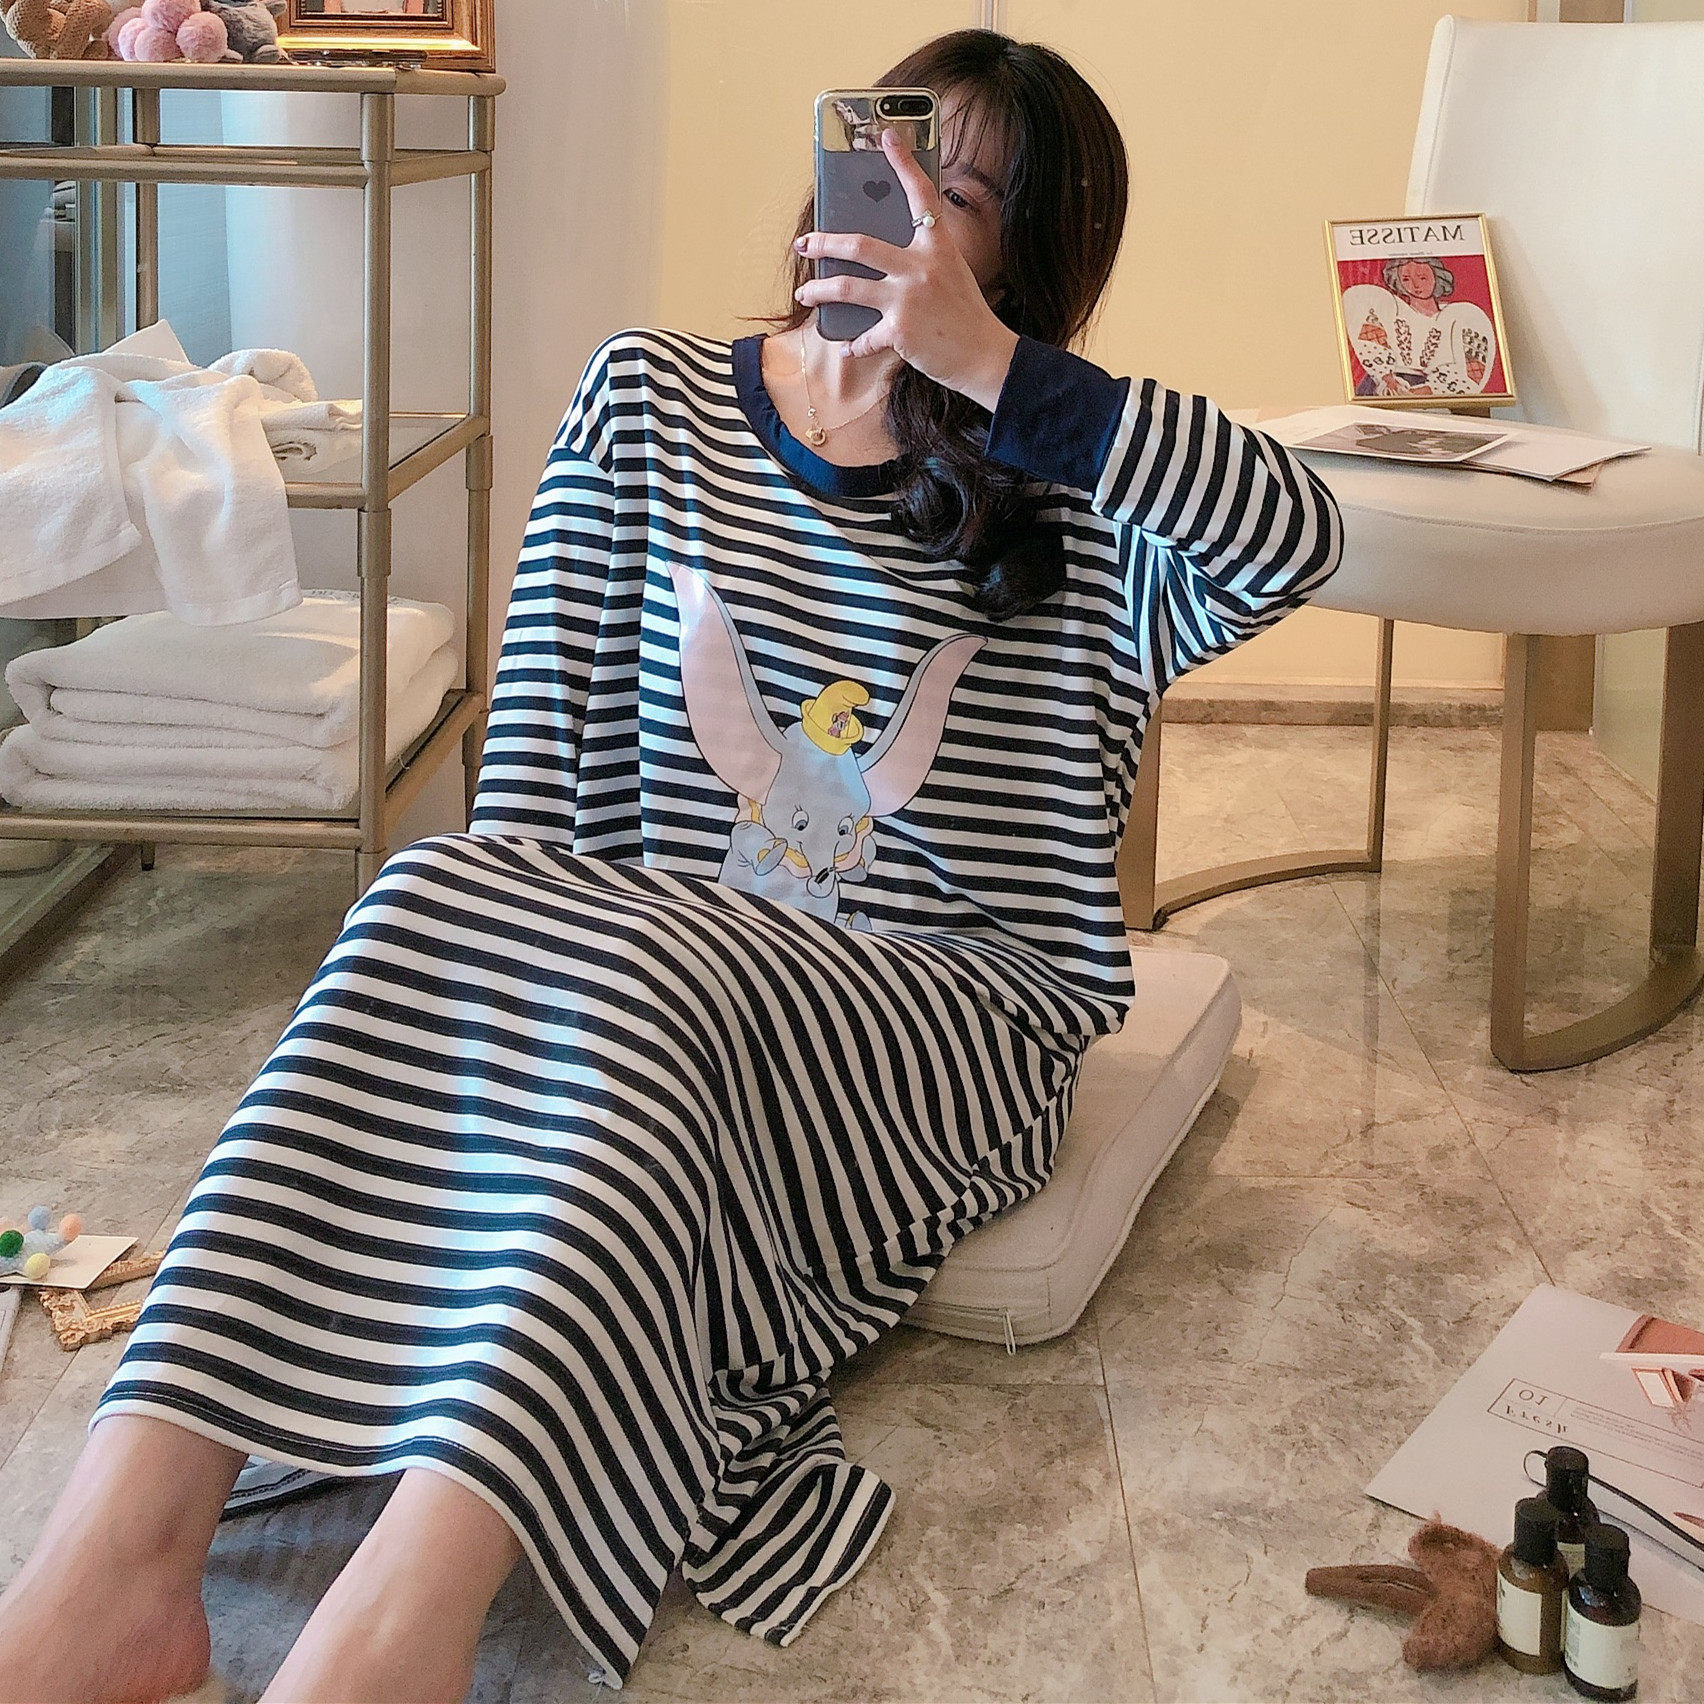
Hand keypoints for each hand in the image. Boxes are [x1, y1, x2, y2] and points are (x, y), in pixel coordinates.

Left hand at [792, 127, 1018, 411]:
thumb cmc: (968, 316)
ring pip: (848, 287)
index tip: (888, 137)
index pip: (921, 196)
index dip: (904, 164)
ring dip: (821, 291)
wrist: (985, 356)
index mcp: (938, 247)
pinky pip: (865, 336)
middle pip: (860, 245)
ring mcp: (907, 299)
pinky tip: (846, 347)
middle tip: (804, 243)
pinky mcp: (899, 331)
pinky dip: (854, 344)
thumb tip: (881, 259)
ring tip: (805, 295)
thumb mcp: (951, 275)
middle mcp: (920, 267)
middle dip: (824, 242)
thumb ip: (921, 261)